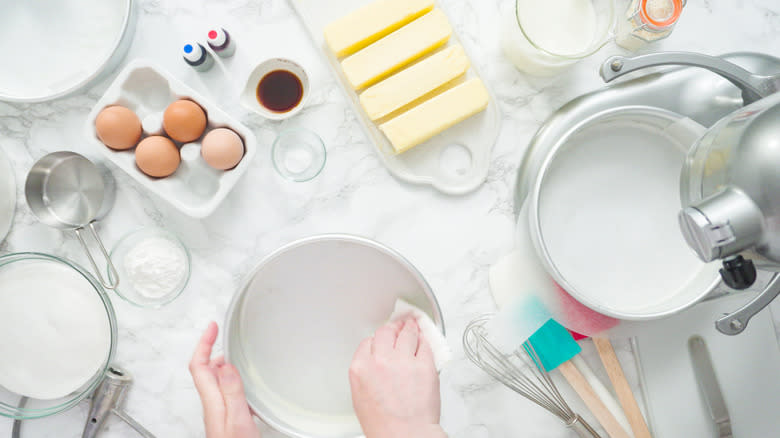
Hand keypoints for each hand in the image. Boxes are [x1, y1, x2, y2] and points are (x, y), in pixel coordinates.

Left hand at [189, 322, 260, 437]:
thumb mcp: (237, 419)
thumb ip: (231, 391)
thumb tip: (223, 363)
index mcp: (212, 401)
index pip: (199, 365)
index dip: (203, 343)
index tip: (212, 326)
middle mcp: (213, 405)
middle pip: (206, 370)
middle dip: (214, 349)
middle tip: (226, 335)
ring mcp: (220, 412)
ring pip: (217, 381)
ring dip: (224, 364)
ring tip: (236, 353)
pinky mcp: (229, 418)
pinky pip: (227, 392)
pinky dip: (234, 380)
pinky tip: (245, 383)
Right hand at [349, 319, 445, 437]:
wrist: (405, 436)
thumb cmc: (384, 425)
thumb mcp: (360, 397)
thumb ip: (365, 373)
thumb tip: (373, 362)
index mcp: (360, 369)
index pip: (367, 342)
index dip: (377, 340)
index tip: (382, 339)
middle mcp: (380, 361)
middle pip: (385, 332)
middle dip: (392, 328)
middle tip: (398, 326)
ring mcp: (403, 361)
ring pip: (406, 333)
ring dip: (409, 327)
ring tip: (412, 324)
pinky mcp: (424, 364)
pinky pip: (424, 344)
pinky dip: (424, 339)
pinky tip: (424, 337)